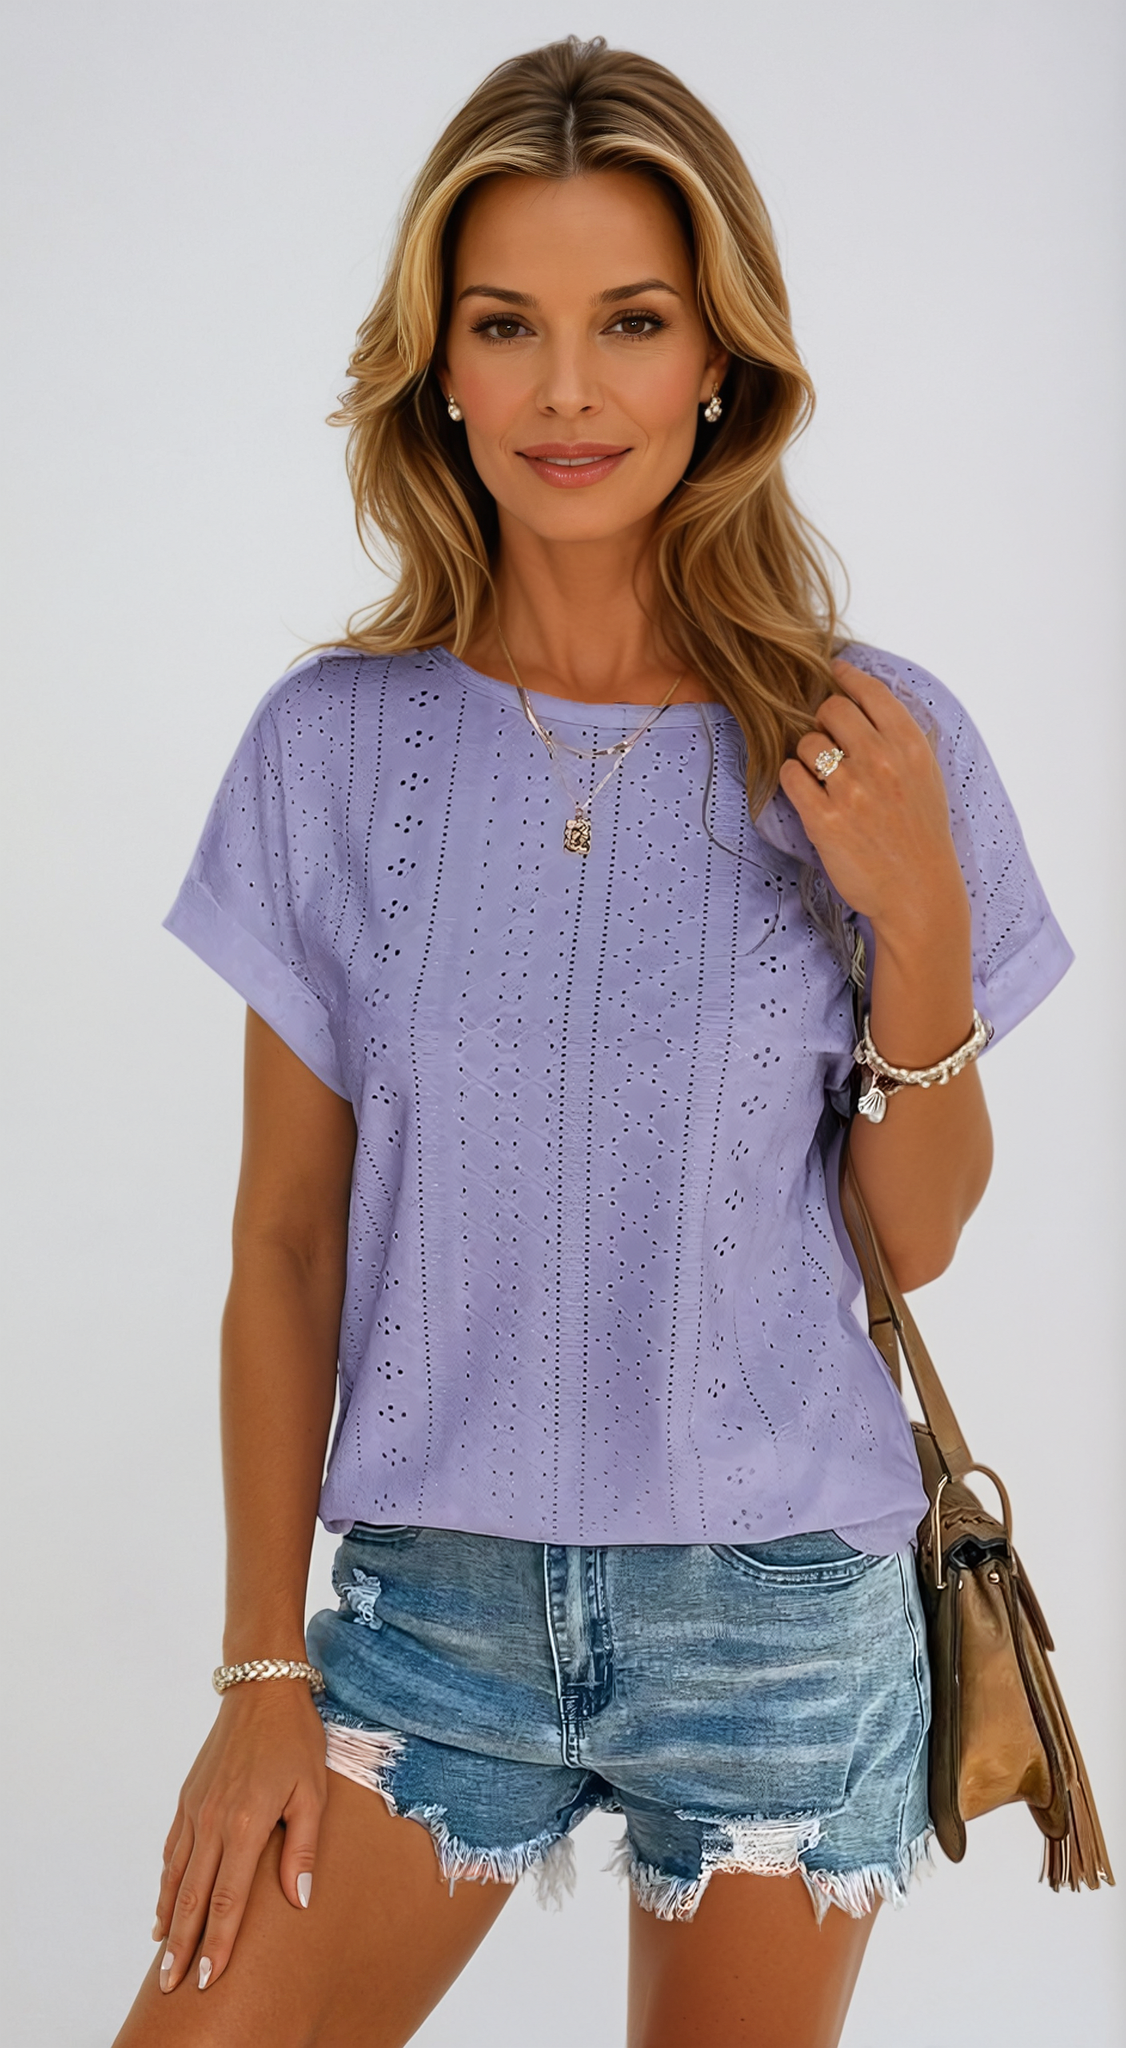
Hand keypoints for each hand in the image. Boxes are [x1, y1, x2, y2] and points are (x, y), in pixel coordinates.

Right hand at [152, 1679, 326, 1994]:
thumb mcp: (312, 1790)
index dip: (217, 1943)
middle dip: (183, 1946)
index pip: (227, 1899)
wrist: (261, 1688)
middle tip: (173, 1986)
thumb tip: (299, 1899)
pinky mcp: (188, 1798)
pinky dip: (168, 1882)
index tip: (209, 1979)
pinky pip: (174, 1850)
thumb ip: (302, 1847)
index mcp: (245, 1823)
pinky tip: (167, 1902)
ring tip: (164, 1956)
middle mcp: (212, 1821)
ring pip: (177, 1876)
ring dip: (170, 1919)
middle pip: (193, 1897)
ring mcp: (196, 1809)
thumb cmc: (296, 1739)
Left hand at [777, 660, 968, 944]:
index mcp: (910, 746)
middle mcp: (880, 761)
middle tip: (828, 738)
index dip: (847, 678)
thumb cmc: (921, 834)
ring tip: (823, 776)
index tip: (835, 673)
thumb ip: (901, 737)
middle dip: (824, 720)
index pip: (870, 691)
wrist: (918, 891)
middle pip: (831, 709)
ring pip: (806, 742)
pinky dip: (793, 779)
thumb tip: (867, 699)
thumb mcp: (927, 775)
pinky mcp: (823, 819)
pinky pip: (790, 775)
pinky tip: (807, 791)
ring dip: (808, 755)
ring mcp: (850, 790)